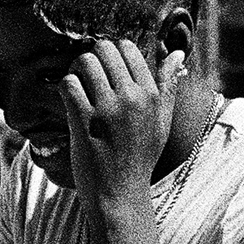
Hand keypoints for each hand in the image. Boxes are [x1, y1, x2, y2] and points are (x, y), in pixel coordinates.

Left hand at [58, 38, 183, 207]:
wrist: (121, 195)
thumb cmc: (141, 158)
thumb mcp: (162, 121)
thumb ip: (168, 86)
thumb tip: (177, 53)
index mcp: (152, 95)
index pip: (128, 48)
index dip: (112, 53)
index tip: (105, 68)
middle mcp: (132, 97)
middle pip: (104, 49)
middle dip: (92, 57)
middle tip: (88, 75)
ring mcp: (108, 108)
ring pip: (84, 62)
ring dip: (76, 70)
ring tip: (78, 86)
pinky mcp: (85, 120)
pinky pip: (69, 84)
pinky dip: (65, 88)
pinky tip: (70, 102)